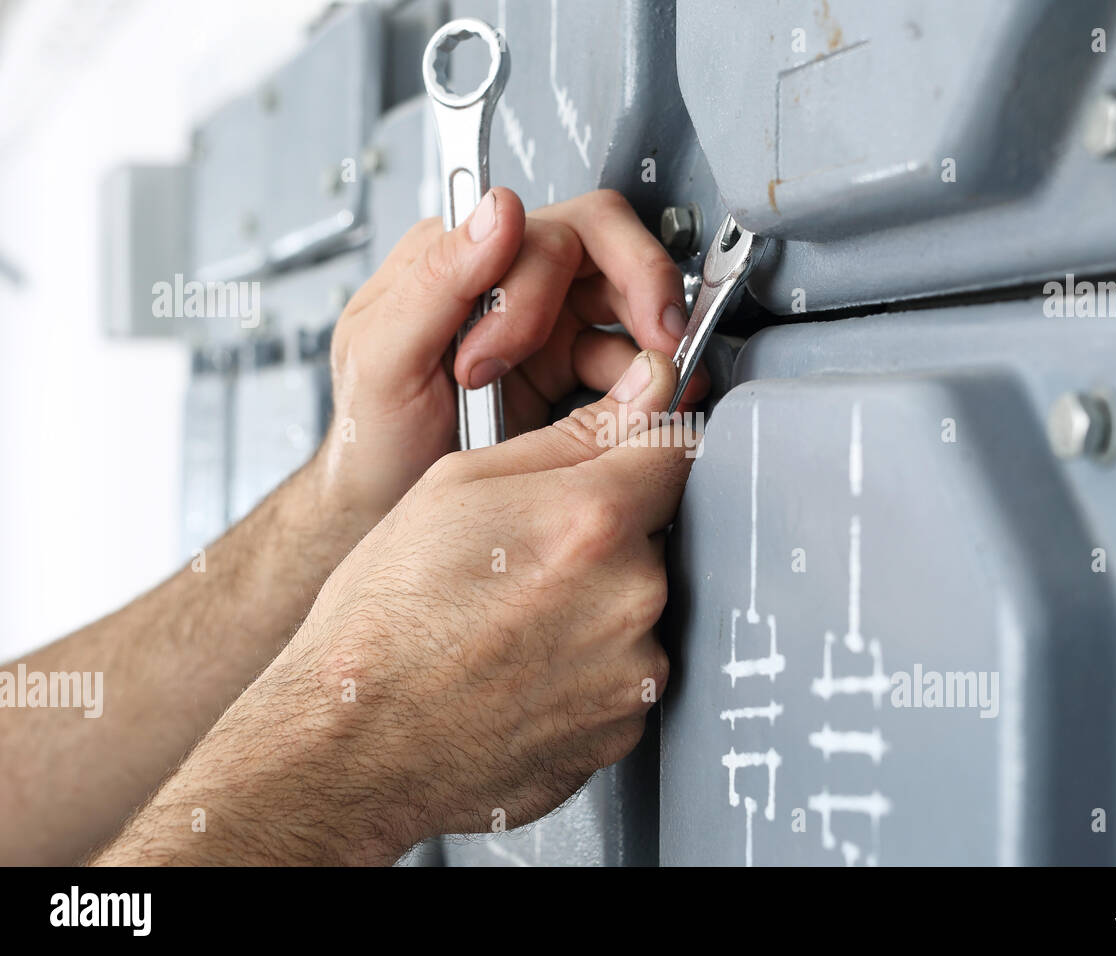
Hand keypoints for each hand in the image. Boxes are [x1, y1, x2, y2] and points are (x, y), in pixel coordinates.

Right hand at [93, 350, 692, 864]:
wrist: (353, 747)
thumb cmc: (383, 623)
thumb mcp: (455, 487)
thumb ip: (571, 435)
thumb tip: (643, 394)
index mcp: (590, 521)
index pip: (675, 446)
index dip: (641, 446)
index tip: (623, 458)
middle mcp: (629, 597)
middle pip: (653, 533)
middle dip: (604, 535)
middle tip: (526, 561)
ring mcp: (633, 672)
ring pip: (640, 605)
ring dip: (598, 603)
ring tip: (516, 621)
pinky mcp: (626, 728)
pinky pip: (627, 672)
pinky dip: (590, 666)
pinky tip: (526, 666)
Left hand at [316, 188, 704, 527]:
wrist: (385, 508)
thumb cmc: (370, 440)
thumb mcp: (380, 360)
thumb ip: (436, 280)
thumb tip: (500, 210)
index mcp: (454, 259)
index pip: (537, 226)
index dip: (556, 279)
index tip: (531, 340)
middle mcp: (503, 279)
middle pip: (602, 242)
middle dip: (640, 286)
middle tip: (656, 342)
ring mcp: (540, 323)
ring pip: (625, 295)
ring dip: (649, 336)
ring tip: (654, 389)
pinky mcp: (565, 369)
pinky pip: (628, 357)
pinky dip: (649, 379)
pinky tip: (650, 406)